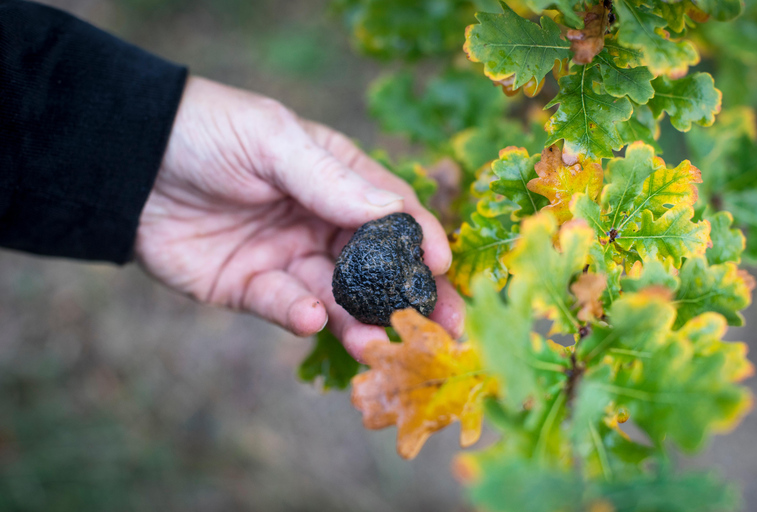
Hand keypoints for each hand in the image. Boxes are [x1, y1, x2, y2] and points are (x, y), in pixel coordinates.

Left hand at [135, 77, 464, 360]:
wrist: (126, 163)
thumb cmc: (208, 132)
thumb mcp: (273, 141)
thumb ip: (331, 181)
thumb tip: (394, 211)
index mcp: (333, 177)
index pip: (390, 210)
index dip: (418, 237)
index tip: (441, 265)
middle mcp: (318, 220)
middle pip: (376, 264)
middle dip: (408, 295)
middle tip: (443, 327)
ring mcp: (286, 257)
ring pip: (337, 295)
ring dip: (360, 319)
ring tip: (379, 340)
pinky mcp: (250, 287)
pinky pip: (285, 307)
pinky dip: (301, 315)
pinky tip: (312, 316)